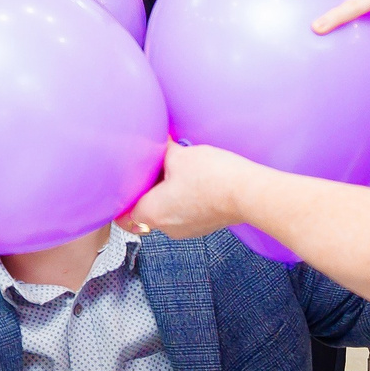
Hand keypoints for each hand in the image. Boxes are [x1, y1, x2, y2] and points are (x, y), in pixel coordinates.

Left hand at [124, 142, 260, 239]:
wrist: (250, 193)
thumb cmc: (212, 176)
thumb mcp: (179, 155)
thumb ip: (161, 149)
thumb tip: (155, 140)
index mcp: (152, 213)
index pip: (122, 217)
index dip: (119, 202)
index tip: (121, 188)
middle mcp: (166, 228)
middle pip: (144, 214)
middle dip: (145, 194)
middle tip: (149, 172)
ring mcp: (187, 230)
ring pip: (166, 213)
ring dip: (166, 196)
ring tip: (174, 173)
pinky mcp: (204, 226)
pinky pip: (184, 213)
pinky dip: (183, 200)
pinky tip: (193, 182)